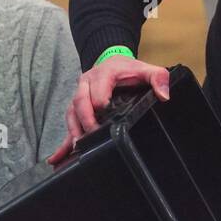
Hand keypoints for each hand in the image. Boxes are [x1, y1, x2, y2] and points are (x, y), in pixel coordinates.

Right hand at [46, 56, 169, 164]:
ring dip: (73, 131)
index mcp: (102, 74)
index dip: (100, 102)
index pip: (97, 90)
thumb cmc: (129, 69)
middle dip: (85, 121)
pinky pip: (68, 125)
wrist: (112, 61)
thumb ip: (158, 78)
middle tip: (92, 136)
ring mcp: (79, 97)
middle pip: (79, 102)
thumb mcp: (146, 69)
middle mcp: (86, 84)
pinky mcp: (76, 109)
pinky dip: (62, 143)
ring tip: (77, 147)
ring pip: (71, 114)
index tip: (106, 115)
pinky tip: (57, 158)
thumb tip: (164, 96)